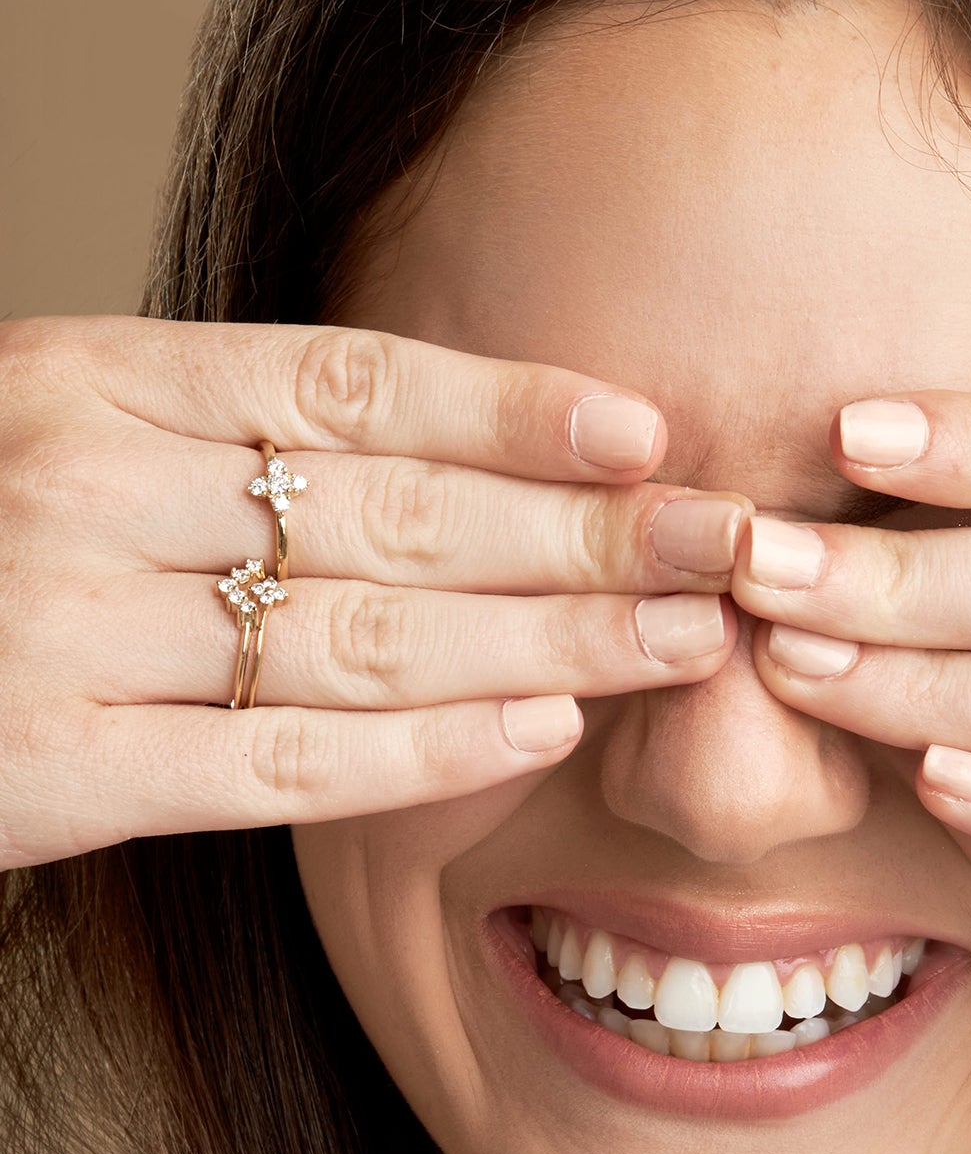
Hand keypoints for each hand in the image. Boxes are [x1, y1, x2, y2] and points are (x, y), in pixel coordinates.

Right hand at [0, 316, 745, 870]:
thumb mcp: (73, 445)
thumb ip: (225, 457)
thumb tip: (452, 474)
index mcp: (96, 382)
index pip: (351, 386)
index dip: (512, 407)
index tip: (645, 432)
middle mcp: (86, 486)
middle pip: (397, 512)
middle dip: (581, 534)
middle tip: (721, 544)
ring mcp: (69, 628)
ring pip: (368, 634)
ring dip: (549, 637)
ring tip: (681, 636)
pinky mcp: (56, 771)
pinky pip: (286, 763)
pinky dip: (428, 746)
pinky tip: (546, 725)